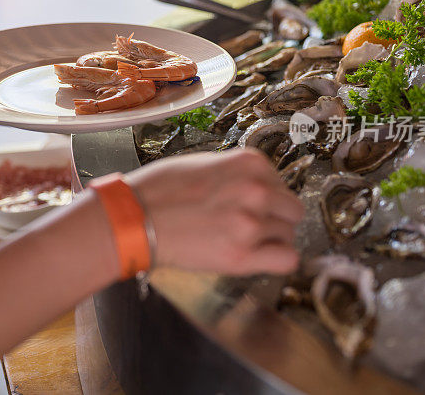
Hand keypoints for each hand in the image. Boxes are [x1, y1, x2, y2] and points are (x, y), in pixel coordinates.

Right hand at [125, 148, 302, 274]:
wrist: (132, 218)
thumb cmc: (159, 190)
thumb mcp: (203, 164)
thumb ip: (237, 173)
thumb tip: (259, 187)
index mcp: (249, 163)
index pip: (281, 183)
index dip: (267, 198)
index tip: (248, 206)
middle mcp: (257, 190)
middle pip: (292, 210)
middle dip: (274, 219)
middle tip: (249, 226)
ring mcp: (251, 223)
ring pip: (289, 236)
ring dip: (270, 241)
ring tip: (239, 241)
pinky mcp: (241, 255)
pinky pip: (287, 260)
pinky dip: (276, 261)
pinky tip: (256, 259)